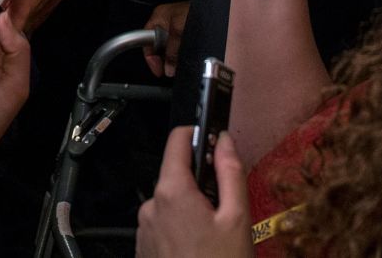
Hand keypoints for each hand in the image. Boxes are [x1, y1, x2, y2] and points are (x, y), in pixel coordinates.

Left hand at [137, 126, 252, 257]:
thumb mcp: (236, 218)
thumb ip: (230, 173)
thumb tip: (224, 141)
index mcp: (172, 192)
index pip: (177, 140)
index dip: (198, 135)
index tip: (213, 142)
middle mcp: (151, 207)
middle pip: (177, 175)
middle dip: (199, 184)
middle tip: (222, 208)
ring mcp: (145, 228)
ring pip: (171, 202)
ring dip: (189, 209)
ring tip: (210, 235)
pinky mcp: (144, 246)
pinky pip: (163, 224)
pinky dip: (179, 229)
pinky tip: (196, 246)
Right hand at [142, 1, 189, 77]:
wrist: (215, 9)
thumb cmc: (196, 9)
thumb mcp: (178, 29)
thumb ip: (171, 49)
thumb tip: (168, 67)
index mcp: (159, 16)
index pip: (146, 40)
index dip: (151, 57)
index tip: (158, 70)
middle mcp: (167, 22)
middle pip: (159, 46)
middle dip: (164, 59)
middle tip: (170, 70)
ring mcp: (178, 27)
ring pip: (171, 48)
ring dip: (174, 58)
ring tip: (179, 66)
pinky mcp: (188, 32)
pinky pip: (181, 47)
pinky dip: (183, 55)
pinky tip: (187, 59)